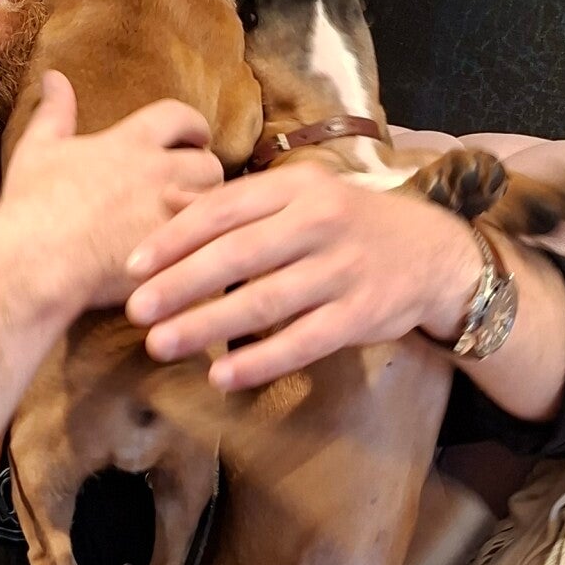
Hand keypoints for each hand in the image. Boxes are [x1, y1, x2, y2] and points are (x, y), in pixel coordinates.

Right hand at [0, 72, 221, 317]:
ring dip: (208, 208)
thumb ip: (54, 112)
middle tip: (194, 187)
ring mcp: (168, 210)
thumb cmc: (31, 207)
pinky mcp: (174, 249)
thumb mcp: (37, 150)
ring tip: (195, 221)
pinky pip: (209, 242)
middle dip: (204, 173)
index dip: (193, 125)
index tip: (195, 136)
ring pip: (214, 202)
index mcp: (129, 142)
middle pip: (208, 162)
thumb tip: (53, 76)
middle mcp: (156, 170)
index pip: (180, 116)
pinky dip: (206, 245)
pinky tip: (193, 253)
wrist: (34, 262)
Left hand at [125, 162, 481, 387]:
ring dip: (208, 325)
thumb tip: (167, 199)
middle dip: (181, 284)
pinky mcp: (360, 314)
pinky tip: (221, 377)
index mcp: (297, 187)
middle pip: (238, 255)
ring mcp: (342, 269)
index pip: (224, 210)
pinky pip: (302, 341)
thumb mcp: (300, 196)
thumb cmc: (348, 224)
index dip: (174, 238)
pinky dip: (260, 361)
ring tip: (161, 345)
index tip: (131, 267)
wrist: (433, 253)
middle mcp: (320, 222)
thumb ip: (239, 203)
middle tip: (136, 310)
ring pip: (264, 300)